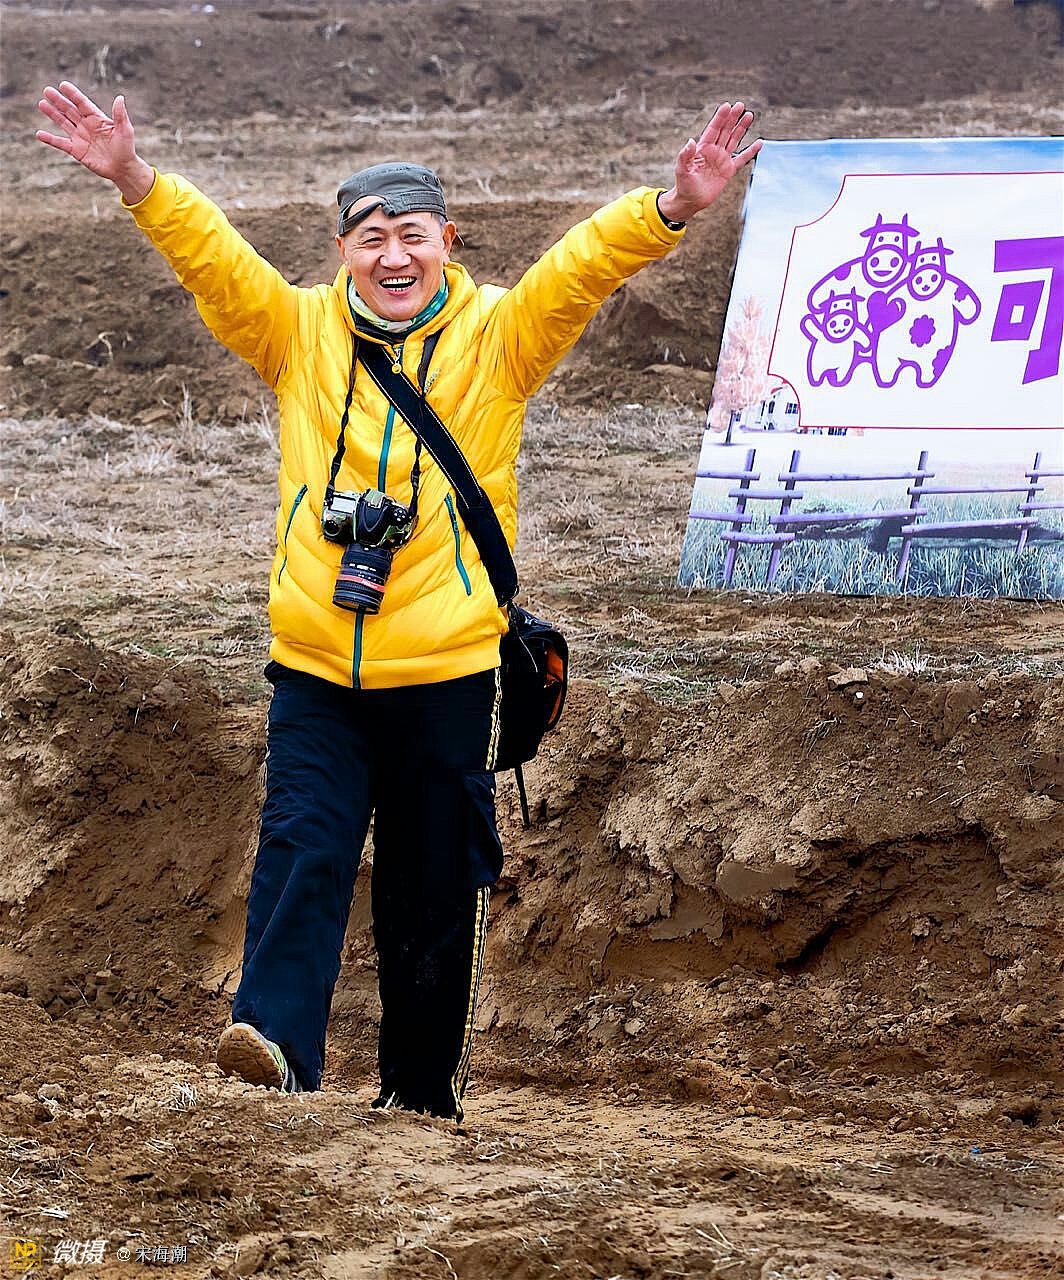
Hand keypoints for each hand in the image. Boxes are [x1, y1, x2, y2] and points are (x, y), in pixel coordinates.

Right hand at [36, 81, 153, 202]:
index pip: (82, 103)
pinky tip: (39, 134)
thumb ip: (120, 115)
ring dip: (52, 114)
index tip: (63, 85)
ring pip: (63, 122)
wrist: (123, 168)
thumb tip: (120, 98)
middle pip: (70, 110)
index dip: (73, 95)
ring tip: (42, 104)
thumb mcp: (125, 130)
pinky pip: (61, 143)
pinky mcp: (76, 150)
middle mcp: (86, 125)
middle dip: (59, 101)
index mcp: (97, 118)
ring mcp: (80, 137)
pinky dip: (50, 139)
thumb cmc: (126, 148)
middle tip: (47, 90)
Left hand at [658, 102, 761, 223]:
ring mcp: (722, 159)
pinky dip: (751, 151)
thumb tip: (690, 141)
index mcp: (702, 149)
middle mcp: (713, 151)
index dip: (720, 118)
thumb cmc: (684, 185)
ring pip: (734, 140)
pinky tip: (759, 143)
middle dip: (732, 118)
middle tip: (741, 105)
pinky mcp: (728, 170)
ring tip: (749, 115)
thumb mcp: (682, 170)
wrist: (691, 201)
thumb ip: (685, 156)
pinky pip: (742, 159)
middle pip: (725, 131)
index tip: (727, 106)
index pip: (713, 129)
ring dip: (741, 128)